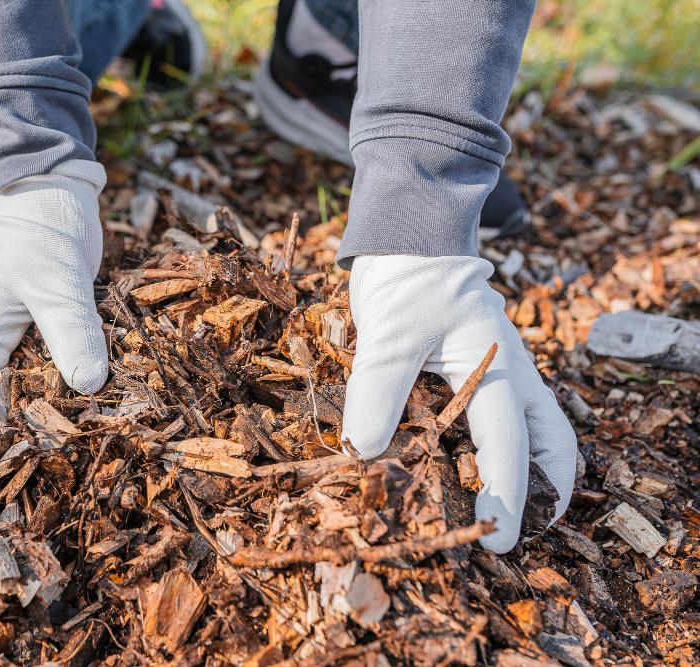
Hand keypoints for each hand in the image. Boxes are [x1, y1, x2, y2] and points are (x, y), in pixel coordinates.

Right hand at [0, 161, 108, 476]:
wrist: (52, 191)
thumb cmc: (44, 232)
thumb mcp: (58, 282)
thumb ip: (71, 330)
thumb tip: (89, 387)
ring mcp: (6, 331)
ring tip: (3, 463)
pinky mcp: (33, 324)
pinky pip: (22, 370)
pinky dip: (26, 397)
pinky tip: (46, 415)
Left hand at [341, 255, 576, 552]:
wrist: (408, 237)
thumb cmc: (404, 280)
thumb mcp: (387, 334)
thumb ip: (378, 390)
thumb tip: (365, 453)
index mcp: (497, 364)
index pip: (509, 439)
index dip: (506, 491)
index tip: (497, 537)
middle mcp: (510, 372)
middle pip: (552, 440)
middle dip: (545, 490)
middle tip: (522, 531)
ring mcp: (500, 370)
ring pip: (537, 428)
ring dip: (532, 471)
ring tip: (509, 511)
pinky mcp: (479, 370)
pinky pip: (504, 416)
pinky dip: (502, 448)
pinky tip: (471, 469)